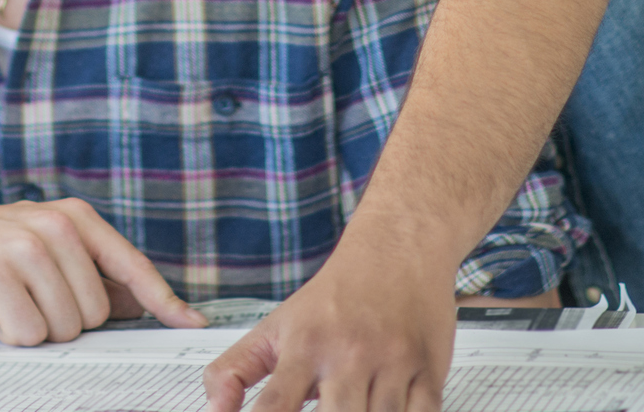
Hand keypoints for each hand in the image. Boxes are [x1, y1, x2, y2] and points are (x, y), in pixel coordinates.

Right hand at [0, 197, 206, 344]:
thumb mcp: (37, 246)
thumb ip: (86, 270)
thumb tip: (140, 305)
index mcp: (74, 217)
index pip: (131, 266)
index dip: (163, 301)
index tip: (191, 323)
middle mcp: (55, 226)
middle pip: (96, 315)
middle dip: (62, 322)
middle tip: (23, 298)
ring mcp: (26, 247)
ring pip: (64, 330)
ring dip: (31, 328)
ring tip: (2, 299)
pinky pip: (27, 335)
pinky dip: (6, 334)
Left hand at [204, 236, 454, 411]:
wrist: (398, 247)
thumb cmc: (335, 296)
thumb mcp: (276, 327)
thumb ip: (236, 370)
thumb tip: (214, 411)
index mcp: (305, 345)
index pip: (275, 406)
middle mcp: (348, 354)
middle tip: (325, 409)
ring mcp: (392, 363)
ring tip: (352, 406)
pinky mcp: (429, 372)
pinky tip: (387, 407)